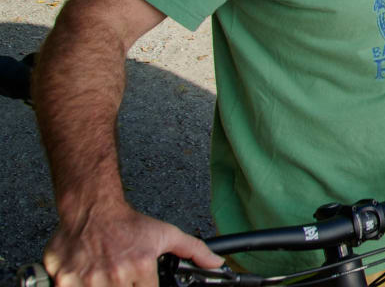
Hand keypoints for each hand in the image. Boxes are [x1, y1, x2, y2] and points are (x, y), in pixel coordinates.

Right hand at [44, 201, 221, 286]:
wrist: (92, 208)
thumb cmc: (128, 224)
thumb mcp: (166, 234)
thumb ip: (194, 250)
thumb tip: (216, 263)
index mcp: (140, 267)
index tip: (139, 282)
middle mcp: (114, 275)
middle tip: (121, 277)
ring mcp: (88, 279)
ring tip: (107, 276)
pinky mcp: (64, 279)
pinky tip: (88, 278)